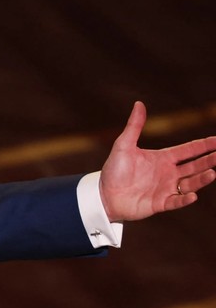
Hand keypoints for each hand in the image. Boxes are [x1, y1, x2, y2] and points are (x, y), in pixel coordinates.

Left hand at [99, 101, 215, 221]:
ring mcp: (166, 189)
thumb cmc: (113, 170)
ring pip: (190, 183)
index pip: (189, 150)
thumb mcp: (123, 145)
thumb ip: (134, 126)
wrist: (103, 195)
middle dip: (209, 160)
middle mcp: (168, 173)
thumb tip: (139, 103)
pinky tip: (192, 195)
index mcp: (163, 158)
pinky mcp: (160, 203)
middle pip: (195, 166)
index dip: (204, 145)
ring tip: (212, 173)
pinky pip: (176, 201)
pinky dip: (184, 199)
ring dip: (201, 179)